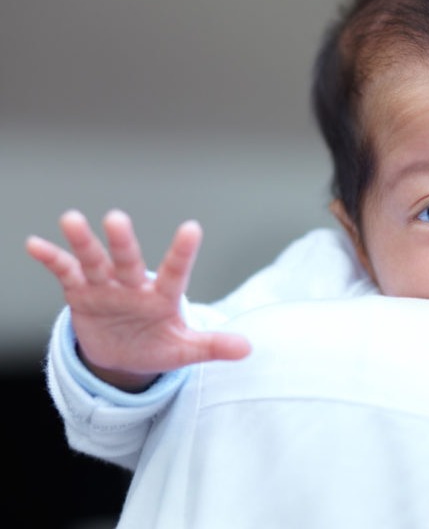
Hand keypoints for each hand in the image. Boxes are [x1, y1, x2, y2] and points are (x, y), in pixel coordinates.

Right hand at [26, 209, 250, 391]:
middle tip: (117, 218)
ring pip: (95, 261)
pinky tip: (35, 244)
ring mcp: (106, 287)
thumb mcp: (185, 350)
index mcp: (163, 296)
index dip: (182, 252)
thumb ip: (212, 346)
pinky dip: (52, 259)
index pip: (176, 272)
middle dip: (122, 242)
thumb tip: (248, 349)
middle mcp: (134, 285)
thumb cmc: (158, 345)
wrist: (124, 355)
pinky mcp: (81, 293)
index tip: (192, 228)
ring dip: (83, 242)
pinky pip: (66, 273)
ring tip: (71, 218)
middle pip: (129, 261)